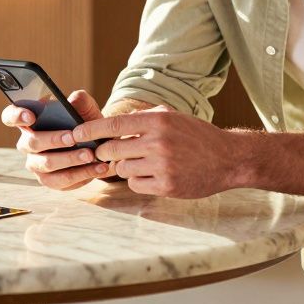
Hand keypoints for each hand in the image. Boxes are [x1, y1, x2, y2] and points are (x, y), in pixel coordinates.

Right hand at [1, 90, 113, 190]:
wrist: (98, 145)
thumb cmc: (84, 123)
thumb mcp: (85, 109)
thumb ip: (80, 101)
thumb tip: (74, 99)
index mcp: (29, 121)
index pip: (10, 116)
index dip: (16, 116)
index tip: (31, 116)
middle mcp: (27, 144)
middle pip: (32, 143)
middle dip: (53, 140)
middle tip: (73, 137)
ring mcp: (36, 164)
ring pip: (47, 164)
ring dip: (70, 159)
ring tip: (90, 155)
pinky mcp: (49, 181)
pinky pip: (62, 180)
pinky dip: (82, 174)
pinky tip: (98, 167)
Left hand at [77, 106, 245, 198]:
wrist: (228, 159)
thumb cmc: (197, 136)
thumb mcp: (173, 117)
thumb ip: (144, 118)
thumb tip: (115, 123)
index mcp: (158, 120)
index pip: (113, 124)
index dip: (90, 129)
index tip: (74, 133)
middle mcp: (158, 141)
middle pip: (112, 149)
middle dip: (106, 152)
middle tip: (109, 153)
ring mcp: (162, 165)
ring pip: (122, 169)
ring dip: (126, 167)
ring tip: (144, 163)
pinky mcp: (166, 186)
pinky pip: (135, 184)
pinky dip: (138, 181)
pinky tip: (154, 176)